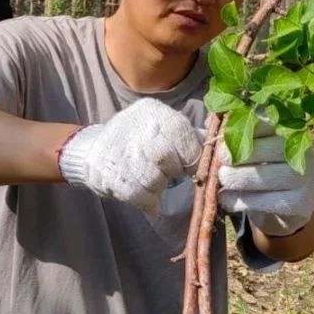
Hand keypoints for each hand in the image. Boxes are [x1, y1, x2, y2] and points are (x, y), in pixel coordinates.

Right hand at [58, 98, 202, 214]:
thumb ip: (191, 137)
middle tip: (167, 173)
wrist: (92, 151)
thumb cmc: (138, 142)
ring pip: (153, 179)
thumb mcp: (163, 130)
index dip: (191, 157)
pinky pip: (138, 194)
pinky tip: (144, 195)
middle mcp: (135, 126)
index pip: (183, 136)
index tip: (188, 166)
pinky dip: (147, 200)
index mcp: (154, 112)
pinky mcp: (109, 173)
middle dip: (171, 171)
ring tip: (152, 182)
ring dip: (157, 187)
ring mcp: (119, 150)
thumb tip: (221, 148)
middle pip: (166, 157)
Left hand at [217, 117, 313, 235]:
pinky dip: (239, 201)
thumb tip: (209, 122)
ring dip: (234, 179)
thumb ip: (232, 132)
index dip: (234, 132)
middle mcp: (300, 151)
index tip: (219, 142)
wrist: (287, 203)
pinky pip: (263, 201)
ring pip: (261, 177)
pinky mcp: (299, 202)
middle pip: (259, 150)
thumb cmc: (263, 166)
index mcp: (286, 130)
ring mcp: (302, 177)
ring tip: (221, 180)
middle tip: (219, 162)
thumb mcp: (251, 146)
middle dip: (232, 156)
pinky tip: (226, 199)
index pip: (259, 123)